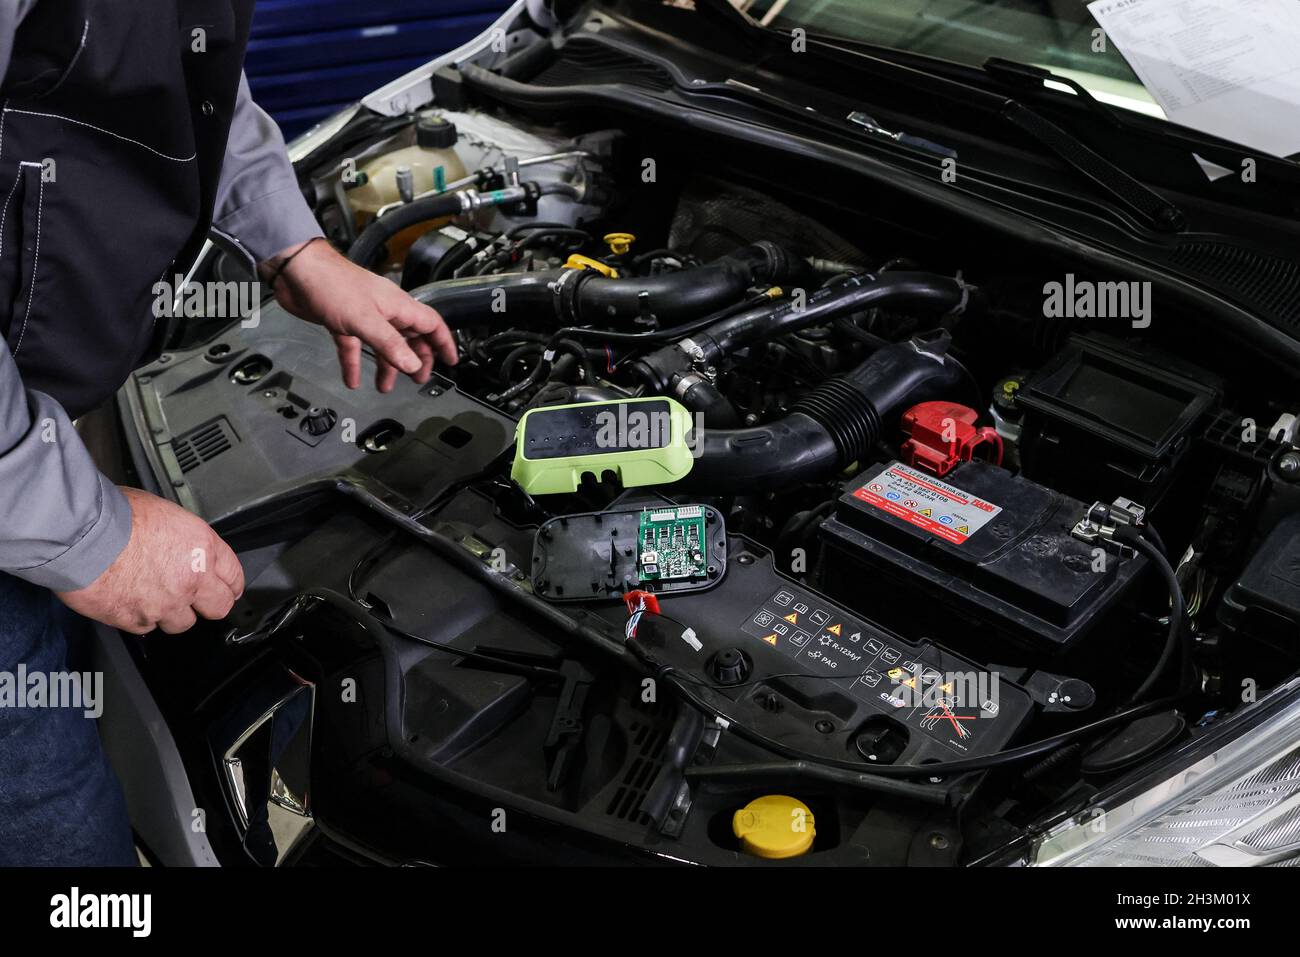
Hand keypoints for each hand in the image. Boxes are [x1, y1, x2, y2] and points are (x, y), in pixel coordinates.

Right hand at [55, 487, 244, 634]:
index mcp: (202, 548)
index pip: (233, 575)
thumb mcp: (164, 513)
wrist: (82, 536)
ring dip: (172, 613)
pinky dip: (140, 617)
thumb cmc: (115, 515)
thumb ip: (182, 537)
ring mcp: (165, 603)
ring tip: (154, 596)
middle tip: (200, 601)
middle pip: (218, 607)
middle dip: (210, 605)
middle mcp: (190, 579)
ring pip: (182, 623)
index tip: (228, 589)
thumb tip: (181, 543)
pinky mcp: (137, 620)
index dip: (231, 584)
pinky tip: (130, 600)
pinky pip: (147, 627)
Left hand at [263, 238, 457, 391]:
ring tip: (386, 386)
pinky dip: (354, 364)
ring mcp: (363, 317)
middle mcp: (384, 311)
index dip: (443, 343)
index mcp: (398, 306)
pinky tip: (352, 379)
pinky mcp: (342, 323)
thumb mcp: (366, 320)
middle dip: (416, 360)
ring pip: (383, 346)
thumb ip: (390, 344)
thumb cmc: (332, 284)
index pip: (431, 325)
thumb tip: (412, 365)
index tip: (450, 360)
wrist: (297, 272)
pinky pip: (354, 348)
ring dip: (386, 366)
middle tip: (417, 378)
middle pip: (409, 338)